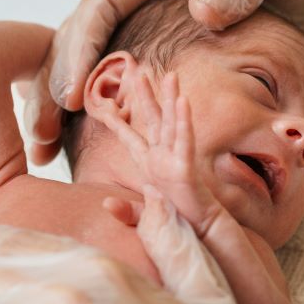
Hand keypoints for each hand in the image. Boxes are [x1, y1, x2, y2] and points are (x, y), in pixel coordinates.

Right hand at [25, 0, 303, 162]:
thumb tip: (203, 8)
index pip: (102, 4)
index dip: (78, 49)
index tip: (69, 95)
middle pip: (83, 37)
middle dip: (54, 85)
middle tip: (39, 139)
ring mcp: (156, 20)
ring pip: (96, 61)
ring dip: (66, 104)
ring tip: (47, 151)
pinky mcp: (170, 48)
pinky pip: (123, 79)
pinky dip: (103, 111)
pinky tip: (92, 147)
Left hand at [97, 69, 224, 236]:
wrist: (200, 233)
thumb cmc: (177, 221)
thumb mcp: (146, 217)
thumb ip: (126, 211)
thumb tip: (105, 204)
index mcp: (150, 165)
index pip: (130, 138)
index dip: (116, 122)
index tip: (103, 106)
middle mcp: (162, 158)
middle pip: (152, 120)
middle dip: (144, 94)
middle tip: (136, 69)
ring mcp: (175, 161)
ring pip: (171, 123)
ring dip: (171, 98)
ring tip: (170, 74)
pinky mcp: (187, 169)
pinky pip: (185, 142)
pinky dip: (183, 123)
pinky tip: (183, 102)